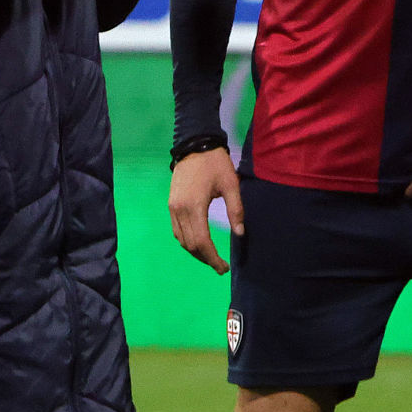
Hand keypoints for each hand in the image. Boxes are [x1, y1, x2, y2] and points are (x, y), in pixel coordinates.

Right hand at [168, 148, 240, 274]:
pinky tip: (199, 243)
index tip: (223, 268)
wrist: (194, 144)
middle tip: (220, 266)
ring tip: (211, 257)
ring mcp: (172, 208)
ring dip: (195, 252)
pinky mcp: (171, 204)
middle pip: (190, 244)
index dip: (212, 258)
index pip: (202, 242)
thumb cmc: (215, 163)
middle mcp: (179, 210)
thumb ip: (236, 210)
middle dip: (205, 258)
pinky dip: (187, 241)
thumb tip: (240, 234)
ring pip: (181, 239)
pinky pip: (177, 230)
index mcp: (194, 206)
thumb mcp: (230, 184)